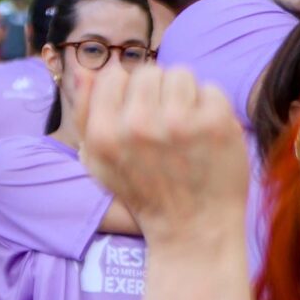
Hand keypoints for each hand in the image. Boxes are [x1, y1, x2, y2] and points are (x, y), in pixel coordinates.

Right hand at [78, 65, 247, 244]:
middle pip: (149, 72)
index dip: (127, 91)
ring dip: (185, 95)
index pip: (114, 75)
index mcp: (104, 133)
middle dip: (158, 92)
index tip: (139, 113)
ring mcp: (180, 122)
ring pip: (181, 74)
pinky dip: (211, 107)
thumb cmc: (142, 192)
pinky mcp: (216, 123)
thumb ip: (86, 114)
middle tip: (165, 122)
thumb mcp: (98, 161)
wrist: (192, 228)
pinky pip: (211, 88)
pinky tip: (206, 134)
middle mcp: (138, 125)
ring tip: (186, 125)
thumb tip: (84, 70)